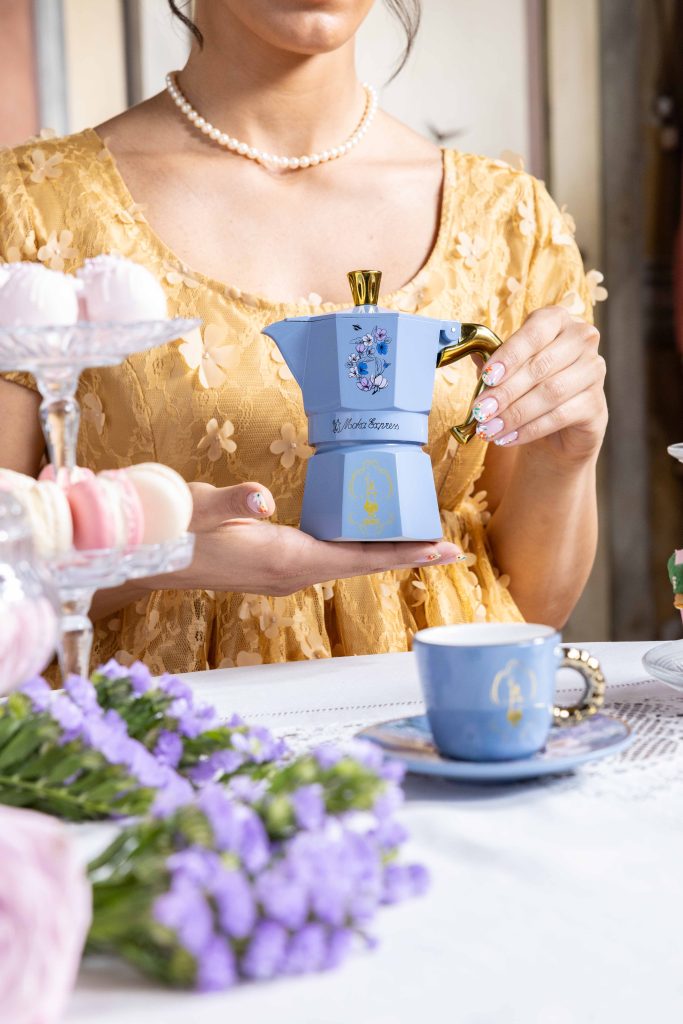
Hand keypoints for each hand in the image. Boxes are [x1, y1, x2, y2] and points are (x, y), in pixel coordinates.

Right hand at [153, 481, 462, 596]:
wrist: (147, 553)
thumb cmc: (175, 529)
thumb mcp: (200, 508)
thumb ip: (230, 501)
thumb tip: (261, 497)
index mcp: (285, 559)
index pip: (357, 558)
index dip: (402, 553)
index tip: (441, 551)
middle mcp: (292, 573)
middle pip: (361, 564)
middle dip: (405, 554)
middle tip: (448, 547)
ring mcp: (285, 573)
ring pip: (347, 563)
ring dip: (383, 553)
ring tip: (419, 541)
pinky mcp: (276, 565)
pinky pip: (330, 559)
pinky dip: (357, 549)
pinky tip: (367, 537)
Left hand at [472, 306, 606, 462]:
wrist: (560, 424)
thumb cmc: (530, 385)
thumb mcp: (509, 369)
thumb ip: (492, 360)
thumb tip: (471, 355)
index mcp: (556, 319)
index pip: (534, 333)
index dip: (509, 355)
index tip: (486, 377)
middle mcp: (581, 338)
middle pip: (541, 366)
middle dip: (506, 391)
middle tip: (480, 410)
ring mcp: (594, 370)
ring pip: (551, 392)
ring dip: (515, 413)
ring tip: (489, 428)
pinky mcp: (596, 403)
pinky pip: (560, 416)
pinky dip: (530, 429)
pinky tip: (509, 437)